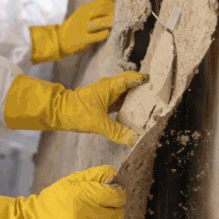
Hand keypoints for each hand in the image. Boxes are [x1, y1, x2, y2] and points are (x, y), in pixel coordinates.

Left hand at [4, 72, 147, 144]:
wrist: (57, 112)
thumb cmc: (75, 113)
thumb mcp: (98, 124)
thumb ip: (117, 131)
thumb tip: (134, 139)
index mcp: (109, 86)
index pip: (132, 78)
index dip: (145, 78)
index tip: (160, 81)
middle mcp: (108, 87)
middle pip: (131, 85)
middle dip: (145, 89)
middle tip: (161, 96)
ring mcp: (106, 94)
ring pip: (126, 93)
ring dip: (137, 98)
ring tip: (153, 105)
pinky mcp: (104, 102)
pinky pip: (120, 101)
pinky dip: (128, 105)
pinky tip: (136, 113)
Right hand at [20, 165, 126, 218]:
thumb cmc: (52, 203)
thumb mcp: (69, 182)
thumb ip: (93, 175)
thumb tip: (113, 174)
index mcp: (85, 195)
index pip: (117, 196)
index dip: (116, 195)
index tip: (110, 197)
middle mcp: (89, 215)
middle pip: (117, 214)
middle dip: (111, 211)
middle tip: (97, 211)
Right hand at [29, 0, 114, 62]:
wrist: (59, 40)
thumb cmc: (74, 27)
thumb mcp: (81, 15)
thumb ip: (93, 10)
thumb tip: (112, 6)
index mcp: (83, 9)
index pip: (101, 2)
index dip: (111, 4)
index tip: (117, 7)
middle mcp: (83, 17)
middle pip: (101, 10)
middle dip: (112, 11)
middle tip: (118, 15)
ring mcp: (83, 28)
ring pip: (100, 22)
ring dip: (109, 22)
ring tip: (113, 23)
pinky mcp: (84, 39)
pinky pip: (99, 35)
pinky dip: (105, 34)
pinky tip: (107, 33)